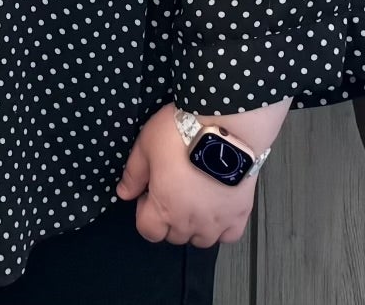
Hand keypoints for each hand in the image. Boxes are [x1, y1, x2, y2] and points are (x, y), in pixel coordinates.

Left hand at [115, 103, 265, 247]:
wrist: (224, 125)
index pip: (148, 231)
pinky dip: (222, 228)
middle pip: (174, 236)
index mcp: (163, 207)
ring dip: (194, 227)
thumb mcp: (146, 146)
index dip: (144, 213)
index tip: (149, 195)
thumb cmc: (182, 133)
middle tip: (172, 193)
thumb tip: (124, 193)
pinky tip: (217, 209)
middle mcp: (190, 221)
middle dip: (168, 219)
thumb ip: (133, 174)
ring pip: (201, 240)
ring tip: (195, 201)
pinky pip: (229, 235)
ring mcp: (217, 221)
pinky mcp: (239, 214)